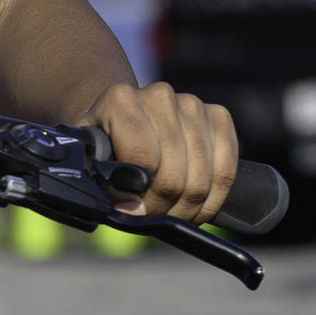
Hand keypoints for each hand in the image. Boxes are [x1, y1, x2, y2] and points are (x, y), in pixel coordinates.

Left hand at [79, 80, 238, 221]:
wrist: (126, 115)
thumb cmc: (105, 141)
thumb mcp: (88, 155)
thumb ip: (96, 176)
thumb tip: (125, 205)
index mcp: (120, 99)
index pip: (143, 158)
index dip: (138, 196)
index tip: (129, 210)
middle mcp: (159, 96)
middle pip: (174, 174)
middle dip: (164, 209)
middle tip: (152, 218)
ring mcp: (192, 104)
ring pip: (203, 178)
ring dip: (189, 209)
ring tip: (171, 215)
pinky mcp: (218, 116)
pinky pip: (227, 170)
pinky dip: (214, 199)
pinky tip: (196, 207)